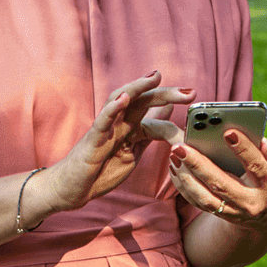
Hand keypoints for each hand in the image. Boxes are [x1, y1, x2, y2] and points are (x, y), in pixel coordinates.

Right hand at [38, 72, 194, 213]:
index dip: (172, 100)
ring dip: (137, 88)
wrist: (74, 188)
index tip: (192, 95)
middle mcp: (119, 121)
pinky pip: (102, 122)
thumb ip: (151, 129)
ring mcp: (105, 129)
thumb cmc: (103, 167)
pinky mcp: (92, 141)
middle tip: (189, 91)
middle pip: (142, 99)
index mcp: (131, 124)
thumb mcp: (135, 147)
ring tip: (154, 78)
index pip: (153, 107)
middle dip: (165, 93)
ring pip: (120, 101)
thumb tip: (170, 109)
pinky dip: (112, 109)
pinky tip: (124, 100)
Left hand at [146, 120, 266, 233]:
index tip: (228, 132)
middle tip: (181, 146)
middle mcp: (252, 204)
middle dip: (199, 165)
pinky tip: (175, 168)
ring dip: (186, 177)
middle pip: (222, 185)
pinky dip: (184, 186)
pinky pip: (198, 203)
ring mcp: (235, 213)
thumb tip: (263, 142)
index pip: (257, 167)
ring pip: (206, 198)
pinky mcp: (221, 215)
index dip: (244, 150)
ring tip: (175, 155)